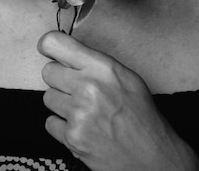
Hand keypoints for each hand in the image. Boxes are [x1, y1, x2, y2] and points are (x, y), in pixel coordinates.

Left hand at [37, 31, 198, 170]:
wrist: (151, 154)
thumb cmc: (140, 112)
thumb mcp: (125, 75)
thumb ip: (94, 61)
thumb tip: (66, 53)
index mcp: (102, 67)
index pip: (55, 44)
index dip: (48, 45)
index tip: (48, 49)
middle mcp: (87, 87)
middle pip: (48, 71)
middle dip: (59, 77)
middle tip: (76, 86)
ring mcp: (78, 114)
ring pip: (48, 97)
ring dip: (61, 102)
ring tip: (82, 108)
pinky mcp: (72, 138)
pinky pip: (50, 122)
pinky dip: (62, 125)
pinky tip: (81, 125)